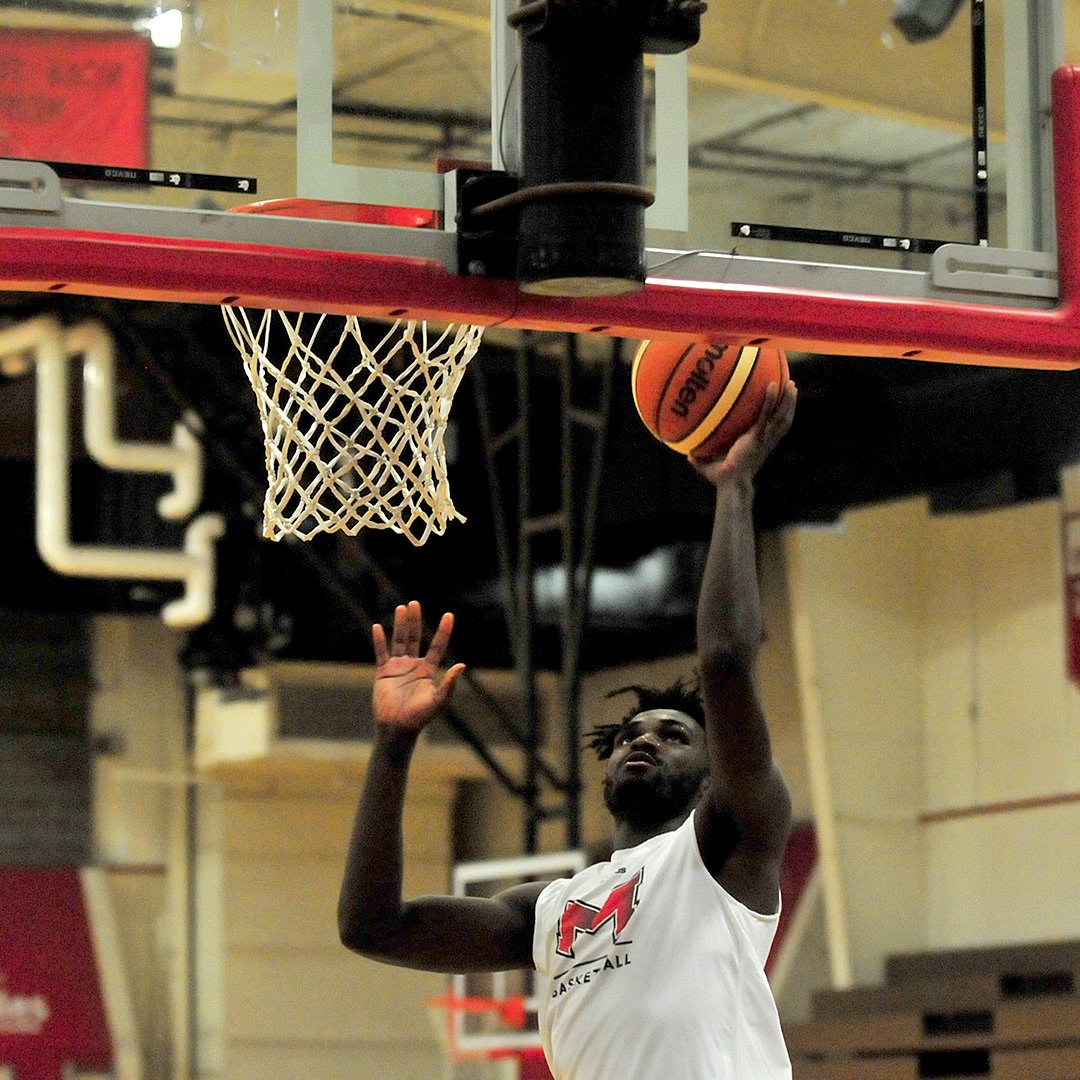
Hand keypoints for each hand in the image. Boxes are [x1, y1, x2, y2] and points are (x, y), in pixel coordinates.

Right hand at [371, 601, 465, 732]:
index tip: (449, 615)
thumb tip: (462, 665)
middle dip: (416, 621)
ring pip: (399, 641)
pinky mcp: (383, 672)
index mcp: (428, 670)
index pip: (437, 646)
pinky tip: (378, 626)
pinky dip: (379, 640)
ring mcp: (398, 667)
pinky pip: (381, 653)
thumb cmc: (420, 717)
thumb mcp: (439, 700)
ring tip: (401, 608)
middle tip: (415, 603)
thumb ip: (449, 683)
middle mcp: (414, 665)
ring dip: (400, 625)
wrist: (398, 728)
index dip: (443, 631)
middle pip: (415, 638)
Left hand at [690, 380, 796, 484]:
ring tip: (791, 383)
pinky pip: (766, 415)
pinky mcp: (758, 437)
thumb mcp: (710, 465)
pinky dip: (770, 401)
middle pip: (783, 420)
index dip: (778, 416)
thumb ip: (701, 458)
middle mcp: (765, 441)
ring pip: (782, 417)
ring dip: (788, 400)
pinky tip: (772, 386)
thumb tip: (687, 454)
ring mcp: (764, 439)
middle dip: (790, 404)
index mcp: (758, 445)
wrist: (730, 484)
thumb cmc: (722, 478)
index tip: (780, 405)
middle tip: (792, 386)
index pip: (773, 428)